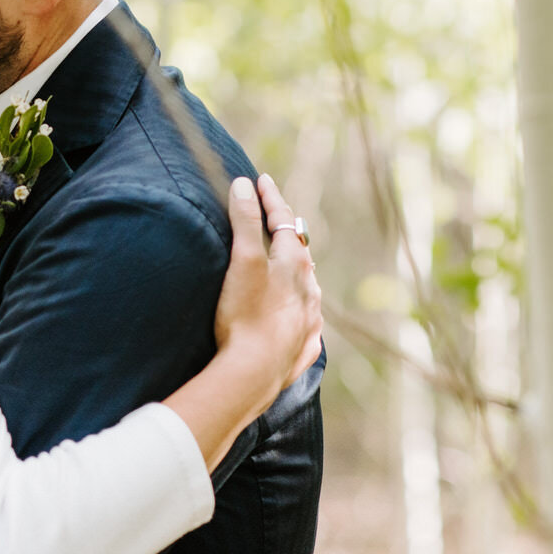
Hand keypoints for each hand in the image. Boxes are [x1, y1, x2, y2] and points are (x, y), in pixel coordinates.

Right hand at [214, 174, 322, 398]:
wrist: (253, 373)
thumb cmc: (246, 314)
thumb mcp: (242, 261)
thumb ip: (244, 221)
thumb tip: (244, 185)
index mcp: (295, 264)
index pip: (283, 220)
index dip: (270, 199)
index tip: (261, 181)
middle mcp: (309, 289)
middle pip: (299, 253)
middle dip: (286, 235)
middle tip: (275, 221)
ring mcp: (309, 320)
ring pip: (307, 288)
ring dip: (296, 274)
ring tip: (286, 269)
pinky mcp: (301, 347)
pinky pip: (304, 322)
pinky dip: (297, 310)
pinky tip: (292, 316)